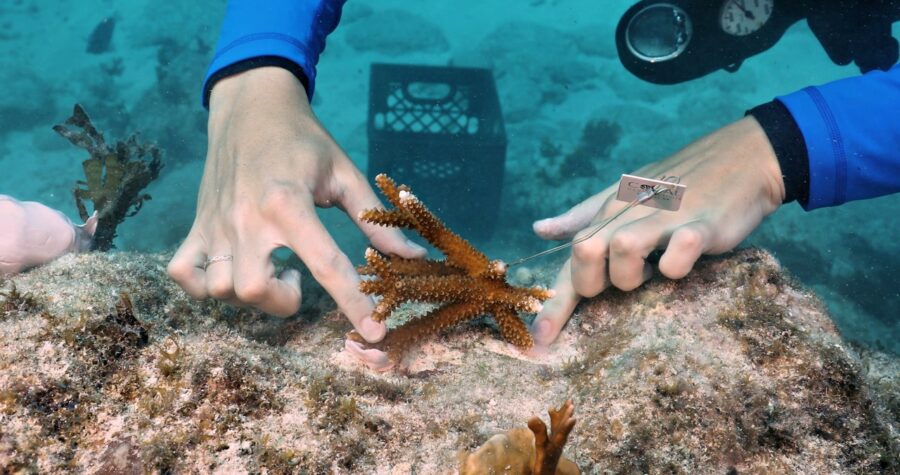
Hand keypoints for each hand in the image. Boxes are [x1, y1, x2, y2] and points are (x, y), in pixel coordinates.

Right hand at [167, 67, 425, 340]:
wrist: (250, 105)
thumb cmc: (304, 140)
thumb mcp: (345, 174)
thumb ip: (376, 221)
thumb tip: (414, 257)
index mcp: (289, 203)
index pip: (327, 266)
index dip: (355, 305)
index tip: (376, 333)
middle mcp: (247, 218)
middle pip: (255, 290)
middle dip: (284, 301)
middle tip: (297, 277)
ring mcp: (216, 224)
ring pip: (221, 288)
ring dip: (250, 293)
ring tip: (270, 268)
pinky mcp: (197, 225)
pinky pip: (183, 273)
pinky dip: (204, 285)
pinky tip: (232, 271)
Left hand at [529, 117, 784, 346]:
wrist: (744, 156)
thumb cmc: (681, 185)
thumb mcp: (627, 196)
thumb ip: (584, 217)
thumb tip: (540, 229)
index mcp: (611, 210)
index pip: (571, 256)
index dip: (554, 302)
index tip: (539, 340)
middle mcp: (630, 211)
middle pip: (585, 250)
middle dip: (592, 282)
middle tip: (618, 285)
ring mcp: (666, 216)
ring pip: (622, 247)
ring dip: (630, 274)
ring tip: (652, 272)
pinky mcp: (703, 223)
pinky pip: (679, 249)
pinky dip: (676, 265)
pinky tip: (683, 261)